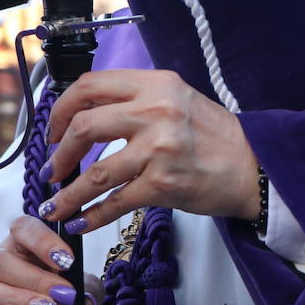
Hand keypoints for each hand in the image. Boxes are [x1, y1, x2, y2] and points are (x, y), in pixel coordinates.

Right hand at [0, 214, 102, 304]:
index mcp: (25, 246)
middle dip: (35, 278)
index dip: (42, 240)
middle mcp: (2, 266)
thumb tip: (85, 300)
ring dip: (17, 300)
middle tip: (65, 295)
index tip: (67, 260)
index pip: (22, 228)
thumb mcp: (87, 293)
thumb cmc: (68, 302)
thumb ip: (89, 291)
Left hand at [40, 69, 259, 233]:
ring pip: (95, 171)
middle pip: (84, 126)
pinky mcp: (164, 184)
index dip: (61, 109)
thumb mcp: (176, 98)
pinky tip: (80, 221)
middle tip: (51, 168)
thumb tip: (86, 114)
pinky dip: (93, 215)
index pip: (90, 86)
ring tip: (55, 203)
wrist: (253, 165)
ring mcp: (159, 149)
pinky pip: (116, 202)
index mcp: (155, 84)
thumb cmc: (213, 135)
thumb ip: (136, 100)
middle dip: (59, 152)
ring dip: (68, 192)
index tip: (54, 129)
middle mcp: (155, 111)